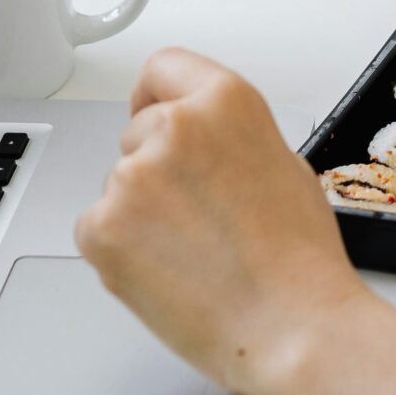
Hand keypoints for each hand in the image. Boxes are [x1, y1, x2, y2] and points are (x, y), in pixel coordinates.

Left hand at [75, 47, 362, 394]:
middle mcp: (174, 127)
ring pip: (119, 185)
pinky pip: (97, 228)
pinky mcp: (102, 229)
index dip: (156, 96)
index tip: (152, 112)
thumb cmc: (299, 258)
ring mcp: (132, 178)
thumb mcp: (281, 162)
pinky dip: (121, 250)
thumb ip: (230, 137)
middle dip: (157, 168)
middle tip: (197, 216)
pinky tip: (167, 271)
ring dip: (140, 212)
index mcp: (225, 101)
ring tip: (193, 253)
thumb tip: (202, 145)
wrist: (291, 326)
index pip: (163, 68)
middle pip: (139, 132)